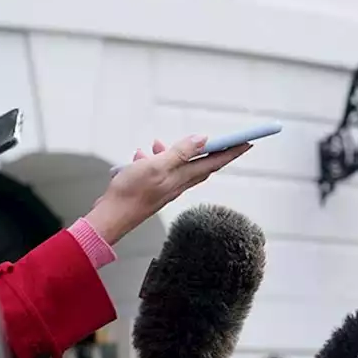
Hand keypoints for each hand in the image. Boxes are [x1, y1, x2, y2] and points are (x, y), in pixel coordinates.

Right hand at [85, 134, 250, 245]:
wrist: (109, 218)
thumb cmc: (130, 194)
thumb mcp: (156, 166)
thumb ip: (180, 153)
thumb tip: (203, 139)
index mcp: (183, 177)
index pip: (214, 161)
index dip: (232, 151)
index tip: (248, 142)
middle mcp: (178, 183)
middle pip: (201, 163)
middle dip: (211, 150)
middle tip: (223, 140)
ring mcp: (165, 187)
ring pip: (177, 165)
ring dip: (173, 152)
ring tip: (158, 144)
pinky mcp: (152, 189)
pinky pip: (159, 170)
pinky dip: (154, 160)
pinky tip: (141, 156)